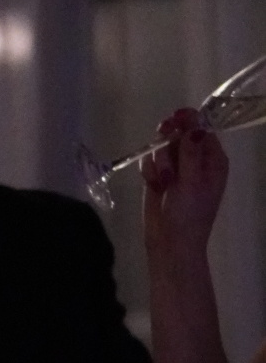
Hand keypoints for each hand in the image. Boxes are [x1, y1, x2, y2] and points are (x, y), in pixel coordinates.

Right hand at [142, 108, 227, 258]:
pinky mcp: (158, 176)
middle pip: (179, 132)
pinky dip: (148, 170)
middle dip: (168, 142)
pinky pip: (150, 160)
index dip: (188, 121)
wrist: (170, 242)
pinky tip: (152, 184)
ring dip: (158, 160)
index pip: (203, 128)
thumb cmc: (188, 214)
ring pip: (161, 146)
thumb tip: (194, 124)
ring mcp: (176, 168)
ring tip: (162, 181)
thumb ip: (190, 151)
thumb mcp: (192, 181)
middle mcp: (196, 160)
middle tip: (161, 146)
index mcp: (213, 160)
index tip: (174, 120)